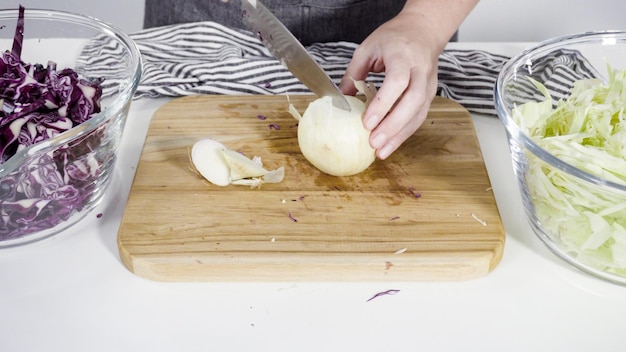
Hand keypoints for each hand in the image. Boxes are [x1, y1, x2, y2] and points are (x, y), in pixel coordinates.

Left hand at [339, 0, 477, 159]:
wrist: (424, 30)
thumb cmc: (394, 37)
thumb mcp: (368, 47)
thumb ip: (354, 73)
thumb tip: (341, 99)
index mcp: (403, 55)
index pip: (397, 81)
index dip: (383, 104)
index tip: (367, 122)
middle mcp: (421, 70)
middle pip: (413, 101)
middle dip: (393, 125)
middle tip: (374, 142)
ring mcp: (429, 84)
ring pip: (419, 113)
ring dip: (400, 135)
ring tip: (381, 152)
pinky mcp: (430, 95)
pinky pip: (419, 117)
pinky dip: (404, 133)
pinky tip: (390, 145)